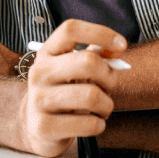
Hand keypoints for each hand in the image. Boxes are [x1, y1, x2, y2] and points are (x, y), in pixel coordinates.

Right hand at [19, 19, 127, 157]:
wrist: (37, 128)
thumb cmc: (65, 93)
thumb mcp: (73, 70)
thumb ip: (94, 56)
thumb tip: (116, 49)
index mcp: (47, 53)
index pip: (71, 29)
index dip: (101, 33)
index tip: (121, 47)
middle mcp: (38, 72)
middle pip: (88, 61)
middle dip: (110, 76)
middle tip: (110, 86)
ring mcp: (38, 100)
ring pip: (92, 96)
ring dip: (107, 104)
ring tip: (101, 108)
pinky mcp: (43, 126)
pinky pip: (89, 123)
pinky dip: (99, 125)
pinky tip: (92, 123)